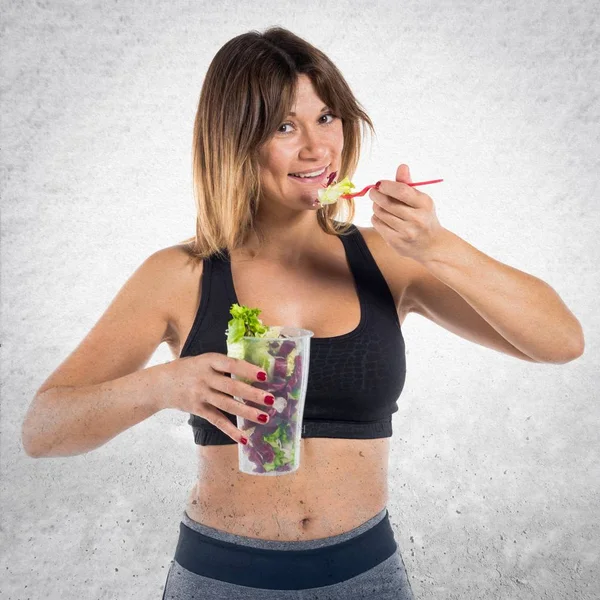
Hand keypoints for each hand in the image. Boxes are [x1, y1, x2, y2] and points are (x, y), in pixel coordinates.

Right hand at [158, 353, 275, 443]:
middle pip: (231, 387)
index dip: (247, 370)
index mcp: (209, 361)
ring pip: (227, 405)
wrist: (160, 384)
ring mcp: (200, 394)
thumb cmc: (189, 369)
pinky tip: (244, 438)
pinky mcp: (197, 409)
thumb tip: (252, 371)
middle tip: (271, 399)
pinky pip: (217, 420)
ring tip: (264, 417)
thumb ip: (223, 366)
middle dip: (252, 394)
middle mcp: (204, 377)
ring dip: (247, 412)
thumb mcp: (204, 360)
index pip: (231, 364)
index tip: (264, 375)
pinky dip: (230, 430)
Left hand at [370, 163, 445, 262]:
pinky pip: (378, 224)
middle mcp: (417, 219)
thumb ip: (408, 184)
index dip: (387, 185)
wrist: (431, 245)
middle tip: (373, 192)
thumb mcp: (420, 200)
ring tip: (379, 205)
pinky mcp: (396, 242)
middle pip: (387, 203)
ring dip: (376, 206)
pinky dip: (376, 218)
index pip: (402, 191)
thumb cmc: (423, 216)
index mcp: (424, 204)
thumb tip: (402, 166)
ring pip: (380, 213)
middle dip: (376, 195)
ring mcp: (406, 232)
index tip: (380, 184)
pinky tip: (382, 217)